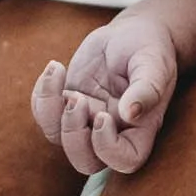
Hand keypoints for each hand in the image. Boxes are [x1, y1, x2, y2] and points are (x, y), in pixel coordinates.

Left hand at [31, 14, 181, 174]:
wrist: (132, 34)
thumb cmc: (150, 51)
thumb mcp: (155, 64)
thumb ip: (147, 89)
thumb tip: (130, 113)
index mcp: (139, 129)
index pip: (125, 160)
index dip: (107, 148)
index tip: (103, 115)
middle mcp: (112, 131)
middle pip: (85, 161)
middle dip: (72, 135)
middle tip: (77, 98)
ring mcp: (86, 120)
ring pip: (57, 138)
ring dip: (50, 111)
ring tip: (58, 72)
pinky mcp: (67, 103)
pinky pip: (43, 114)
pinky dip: (41, 94)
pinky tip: (56, 68)